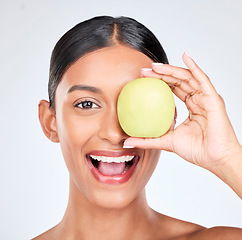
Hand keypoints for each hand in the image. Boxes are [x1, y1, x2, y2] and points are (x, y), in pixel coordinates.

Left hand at [124, 53, 241, 171]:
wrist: (214, 159)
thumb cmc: (197, 150)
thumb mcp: (166, 142)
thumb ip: (147, 140)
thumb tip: (127, 142)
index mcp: (191, 106)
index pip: (174, 88)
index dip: (159, 82)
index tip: (143, 79)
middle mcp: (198, 99)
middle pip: (178, 80)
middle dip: (161, 73)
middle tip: (145, 70)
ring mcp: (206, 98)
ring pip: (187, 77)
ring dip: (171, 69)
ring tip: (155, 66)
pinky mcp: (213, 99)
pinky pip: (202, 79)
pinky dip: (194, 67)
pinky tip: (185, 56)